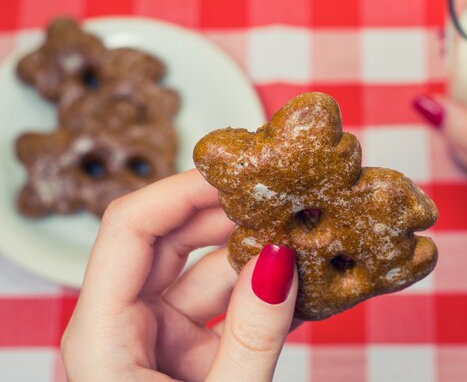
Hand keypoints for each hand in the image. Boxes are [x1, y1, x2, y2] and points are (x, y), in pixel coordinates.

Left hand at [61, 169, 298, 381]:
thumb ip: (252, 337)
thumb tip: (280, 261)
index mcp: (103, 335)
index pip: (129, 229)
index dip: (181, 190)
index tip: (236, 174)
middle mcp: (125, 325)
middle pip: (170, 241)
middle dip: (229, 216)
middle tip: (280, 199)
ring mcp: (158, 337)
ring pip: (207, 273)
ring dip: (256, 258)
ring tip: (305, 241)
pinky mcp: (187, 351)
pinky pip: (226, 308)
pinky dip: (262, 298)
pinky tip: (303, 288)